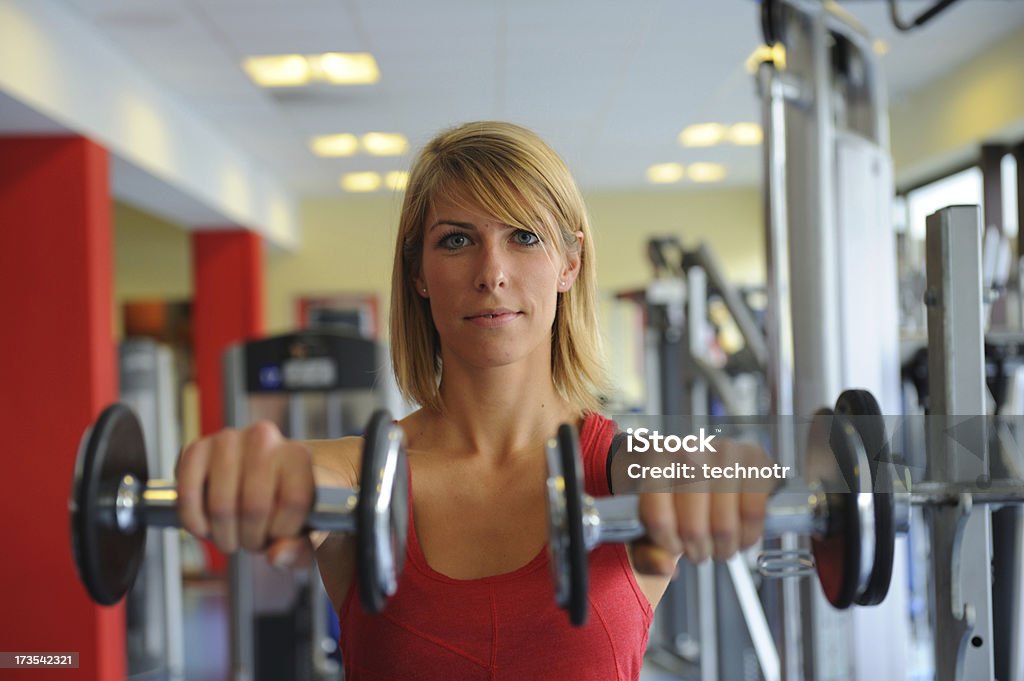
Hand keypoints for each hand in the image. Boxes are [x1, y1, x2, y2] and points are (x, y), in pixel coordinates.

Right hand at [175, 421, 315, 567]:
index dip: (283, 531)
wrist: (261, 473)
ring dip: (223, 534)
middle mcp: (264, 438)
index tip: (279, 536)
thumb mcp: (307, 530)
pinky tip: (204, 527)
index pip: (293, 501)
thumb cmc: (286, 504)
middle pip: (254, 507)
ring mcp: (228, 440)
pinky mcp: (196, 448)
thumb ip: (301, 548)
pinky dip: (193, 520)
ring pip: (220, 505)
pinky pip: (188, 494)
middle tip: (252, 541)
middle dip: (251, 538)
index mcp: (299, 454)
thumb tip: (276, 555)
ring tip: (232, 535)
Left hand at [631, 439, 770, 574]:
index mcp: (653, 461)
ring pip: (724, 524)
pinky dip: (748, 535)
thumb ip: (646, 552)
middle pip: (693, 527)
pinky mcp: (754, 457)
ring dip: (723, 548)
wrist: (695, 461)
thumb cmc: (668, 492)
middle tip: (699, 553)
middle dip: (698, 551)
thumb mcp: (647, 521)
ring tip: (719, 547)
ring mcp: (723, 451)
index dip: (668, 544)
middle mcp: (689, 450)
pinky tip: (740, 536)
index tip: (673, 547)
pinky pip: (754, 512)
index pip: (657, 518)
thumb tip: (666, 568)